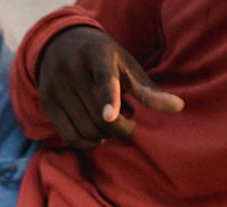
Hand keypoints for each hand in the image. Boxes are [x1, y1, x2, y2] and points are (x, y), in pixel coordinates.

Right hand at [34, 25, 183, 151]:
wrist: (60, 44)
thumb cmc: (103, 59)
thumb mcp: (127, 67)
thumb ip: (148, 90)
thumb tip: (179, 107)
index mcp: (97, 55)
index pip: (105, 80)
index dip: (109, 99)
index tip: (110, 116)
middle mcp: (72, 69)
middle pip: (99, 117)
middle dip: (120, 129)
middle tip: (130, 123)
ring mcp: (56, 86)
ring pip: (85, 130)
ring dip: (104, 136)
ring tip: (112, 123)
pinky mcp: (47, 102)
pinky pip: (69, 137)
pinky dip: (87, 143)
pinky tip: (97, 135)